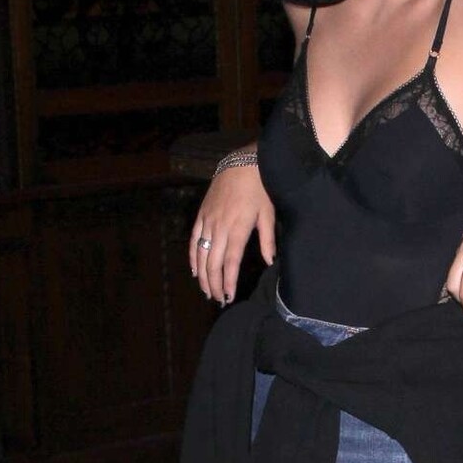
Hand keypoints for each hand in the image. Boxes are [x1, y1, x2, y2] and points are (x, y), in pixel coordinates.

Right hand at [189, 165, 275, 303]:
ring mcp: (208, 221)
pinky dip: (192, 256)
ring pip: (201, 254)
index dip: (228, 281)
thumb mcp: (268, 214)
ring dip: (203, 275)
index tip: (229, 296)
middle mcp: (220, 227)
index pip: (231, 263)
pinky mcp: (202, 214)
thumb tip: (269, 261)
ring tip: (207, 290)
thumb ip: (267, 240)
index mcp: (238, 229)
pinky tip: (195, 270)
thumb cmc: (260, 189)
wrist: (243, 163)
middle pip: (213, 262)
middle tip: (218, 299)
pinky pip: (194, 238)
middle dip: (214, 284)